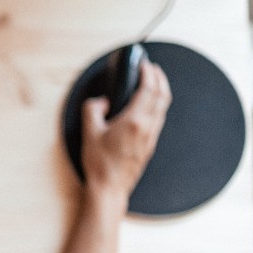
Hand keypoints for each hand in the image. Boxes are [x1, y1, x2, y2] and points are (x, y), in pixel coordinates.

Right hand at [81, 60, 171, 204]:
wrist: (110, 188)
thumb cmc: (100, 164)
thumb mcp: (89, 133)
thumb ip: (93, 110)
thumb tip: (100, 102)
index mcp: (133, 121)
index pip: (148, 89)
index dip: (148, 73)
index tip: (144, 64)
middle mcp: (147, 127)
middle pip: (162, 95)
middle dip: (159, 78)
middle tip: (153, 69)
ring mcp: (151, 136)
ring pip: (163, 107)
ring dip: (161, 91)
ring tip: (154, 83)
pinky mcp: (150, 145)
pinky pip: (159, 119)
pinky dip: (158, 105)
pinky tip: (149, 106)